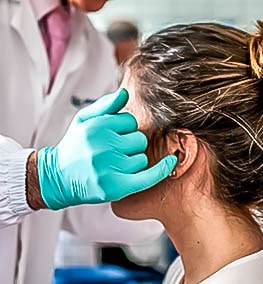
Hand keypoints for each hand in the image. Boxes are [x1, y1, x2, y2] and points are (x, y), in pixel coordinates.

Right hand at [37, 88, 176, 209]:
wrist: (58, 178)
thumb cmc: (75, 146)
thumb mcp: (84, 120)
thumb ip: (106, 105)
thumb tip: (126, 93)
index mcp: (97, 127)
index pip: (131, 122)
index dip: (125, 129)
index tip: (114, 136)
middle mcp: (103, 146)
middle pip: (139, 140)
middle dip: (131, 145)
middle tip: (114, 152)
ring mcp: (110, 168)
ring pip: (141, 158)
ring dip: (133, 161)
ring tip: (114, 165)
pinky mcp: (116, 187)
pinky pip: (148, 176)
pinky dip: (163, 169)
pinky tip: (171, 162)